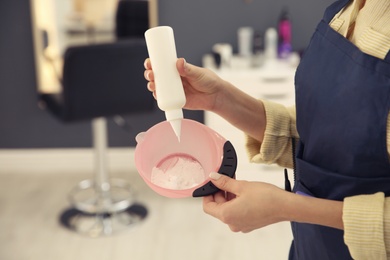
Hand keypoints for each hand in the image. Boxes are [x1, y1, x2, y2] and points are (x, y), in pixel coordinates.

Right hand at [144, 58, 223, 111]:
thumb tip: (179, 62)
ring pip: (158, 87)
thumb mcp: (198, 73)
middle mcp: (173, 79)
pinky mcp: (176, 100)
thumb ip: (188, 69)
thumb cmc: (209, 81)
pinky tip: (155, 94)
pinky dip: (158, 97)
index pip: (162, 65)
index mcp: (177, 69)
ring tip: (152, 85)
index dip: (153, 63)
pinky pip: (164, 99)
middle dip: (150, 74)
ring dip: (152, 85)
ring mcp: (174, 90)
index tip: (149, 63)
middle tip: (150, 74)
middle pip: (157, 76)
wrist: (216, 96)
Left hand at [203, 172, 343, 231]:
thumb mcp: (242, 186)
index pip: (207, 206)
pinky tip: (244, 193)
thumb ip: (224, 182)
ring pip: (228, 210)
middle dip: (220, 194)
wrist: (286, 206)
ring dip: (229, 198)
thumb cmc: (266, 197)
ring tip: (238, 185)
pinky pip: (237, 214)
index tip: (212, 184)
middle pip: (218, 208)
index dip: (208, 194)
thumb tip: (213, 178)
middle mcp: (232, 224)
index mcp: (227, 215)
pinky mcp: (249, 224)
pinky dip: (237, 203)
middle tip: (227, 180)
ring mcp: (241, 226)